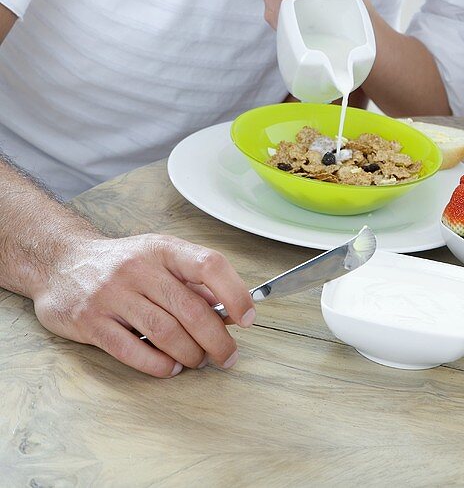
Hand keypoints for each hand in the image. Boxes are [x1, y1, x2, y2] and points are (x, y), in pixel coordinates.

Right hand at [33, 233, 254, 377]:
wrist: (61, 264)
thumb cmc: (121, 264)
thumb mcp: (158, 258)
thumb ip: (190, 281)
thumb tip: (229, 310)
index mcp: (162, 249)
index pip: (208, 264)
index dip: (234, 293)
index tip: (248, 317)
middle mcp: (138, 268)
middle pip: (190, 309)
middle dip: (216, 339)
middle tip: (228, 356)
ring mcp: (113, 295)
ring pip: (164, 332)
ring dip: (189, 354)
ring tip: (198, 362)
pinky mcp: (91, 321)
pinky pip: (132, 350)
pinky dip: (157, 365)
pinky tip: (169, 368)